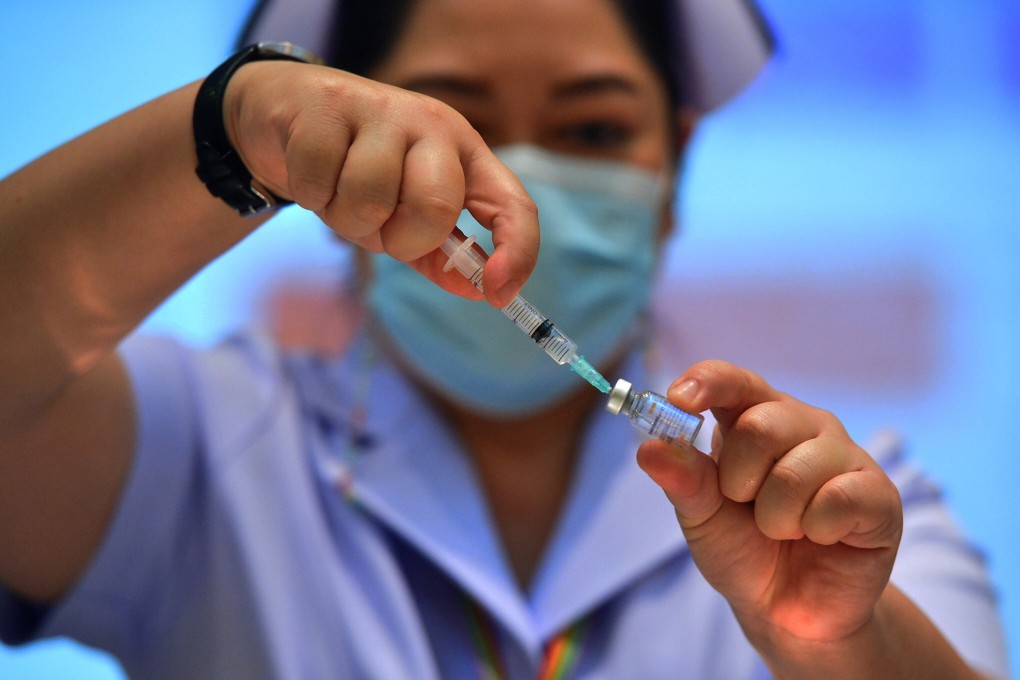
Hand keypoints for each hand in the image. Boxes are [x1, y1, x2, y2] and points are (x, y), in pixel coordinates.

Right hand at [224, 61, 537, 306]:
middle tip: (379, 227)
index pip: (512, 203)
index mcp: (464, 152)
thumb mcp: (404, 216)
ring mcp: (381, 108)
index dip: (517, 251)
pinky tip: (312, 175)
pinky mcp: (327, 106)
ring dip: (347, 219)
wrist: (286, 112)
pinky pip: (320, 182)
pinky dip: (311, 196)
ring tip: (339, 197)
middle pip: (436, 206)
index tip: (499, 294)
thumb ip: (441, 255)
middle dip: (401, 239)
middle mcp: (432, 124)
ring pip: (370, 197)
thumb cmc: (356, 170)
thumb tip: (481, 290)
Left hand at [637, 360, 902, 647]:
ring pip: (797, 469)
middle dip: (739, 480)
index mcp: (753, 418)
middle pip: (761, 424)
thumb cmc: (743, 549)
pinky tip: (821, 537)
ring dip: (776, 517)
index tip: (680, 399)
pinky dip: (815, 529)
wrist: (787, 610)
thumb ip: (682, 480)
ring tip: (784, 530)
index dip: (707, 382)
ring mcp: (845, 455)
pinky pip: (838, 498)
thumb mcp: (701, 516)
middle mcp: (803, 425)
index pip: (733, 380)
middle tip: (746, 506)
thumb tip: (649, 448)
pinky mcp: (878, 493)